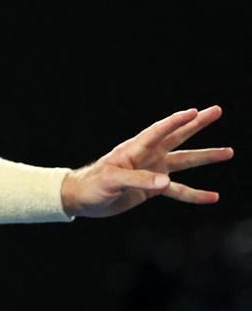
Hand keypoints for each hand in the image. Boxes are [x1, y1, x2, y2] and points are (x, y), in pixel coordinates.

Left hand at [61, 105, 233, 217]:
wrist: (82, 199)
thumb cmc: (92, 185)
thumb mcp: (112, 181)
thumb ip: (139, 181)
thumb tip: (166, 184)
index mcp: (134, 149)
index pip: (159, 131)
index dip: (176, 121)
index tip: (194, 111)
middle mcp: (147, 156)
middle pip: (177, 137)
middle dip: (197, 124)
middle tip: (216, 111)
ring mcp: (152, 171)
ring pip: (184, 162)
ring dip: (205, 157)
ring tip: (228, 152)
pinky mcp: (152, 189)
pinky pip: (178, 190)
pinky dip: (194, 194)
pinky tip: (212, 197)